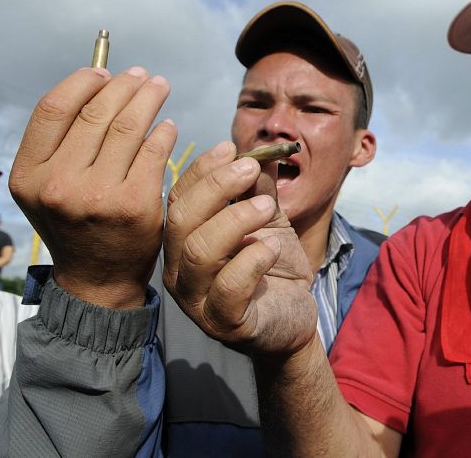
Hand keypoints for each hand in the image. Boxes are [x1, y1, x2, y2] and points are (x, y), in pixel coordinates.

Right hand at [8, 66, 176, 307]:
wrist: (98, 278)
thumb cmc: (77, 224)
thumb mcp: (49, 186)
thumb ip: (62, 144)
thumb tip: (95, 86)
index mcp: (28, 174)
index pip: (53, 109)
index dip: (81, 82)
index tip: (104, 72)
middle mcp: (58, 184)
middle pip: (95, 114)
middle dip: (124, 86)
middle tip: (142, 75)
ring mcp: (96, 196)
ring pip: (127, 128)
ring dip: (148, 99)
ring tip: (159, 87)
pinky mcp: (134, 205)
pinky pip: (153, 152)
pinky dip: (163, 133)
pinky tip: (168, 125)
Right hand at [163, 141, 315, 355]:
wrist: (292, 317)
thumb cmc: (272, 269)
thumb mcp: (267, 222)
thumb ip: (259, 190)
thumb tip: (261, 151)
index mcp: (183, 241)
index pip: (178, 199)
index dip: (202, 170)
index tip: (231, 147)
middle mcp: (180, 270)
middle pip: (181, 220)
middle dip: (217, 187)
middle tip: (250, 169)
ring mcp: (197, 300)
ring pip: (200, 251)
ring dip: (236, 220)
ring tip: (266, 208)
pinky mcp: (224, 323)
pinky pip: (229, 288)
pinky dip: (252, 261)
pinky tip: (272, 248)